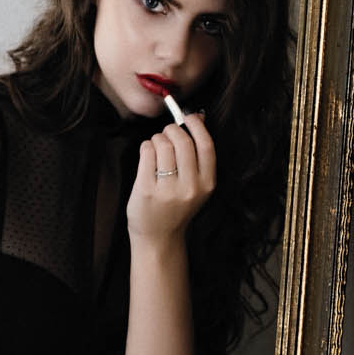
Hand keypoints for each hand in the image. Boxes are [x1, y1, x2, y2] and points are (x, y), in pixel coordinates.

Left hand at [127, 111, 216, 244]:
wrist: (159, 238)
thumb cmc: (176, 207)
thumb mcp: (196, 186)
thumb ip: (198, 156)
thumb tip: (199, 116)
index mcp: (207, 185)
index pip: (206, 145)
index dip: (197, 125)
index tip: (188, 116)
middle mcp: (190, 188)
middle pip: (182, 141)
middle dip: (172, 130)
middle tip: (166, 134)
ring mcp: (168, 190)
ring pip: (163, 144)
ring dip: (157, 139)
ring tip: (156, 148)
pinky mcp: (147, 190)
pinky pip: (147, 152)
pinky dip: (146, 147)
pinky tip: (148, 155)